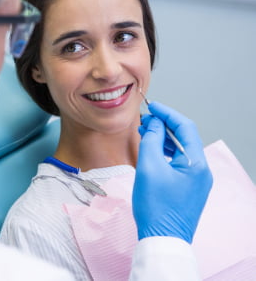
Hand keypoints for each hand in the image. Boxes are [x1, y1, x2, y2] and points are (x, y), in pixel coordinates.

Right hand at [133, 101, 212, 242]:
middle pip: (184, 138)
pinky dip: (165, 153)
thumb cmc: (156, 207)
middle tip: (145, 120)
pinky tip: (152, 151)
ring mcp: (196, 180)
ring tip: (145, 133)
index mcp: (196, 163)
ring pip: (180, 150)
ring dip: (163, 139)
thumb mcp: (148, 167)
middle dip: (164, 126)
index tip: (152, 106)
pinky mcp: (188, 188)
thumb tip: (153, 123)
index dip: (167, 114)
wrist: (162, 239)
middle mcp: (201, 170)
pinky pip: (178, 163)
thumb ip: (150, 140)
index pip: (185, 127)